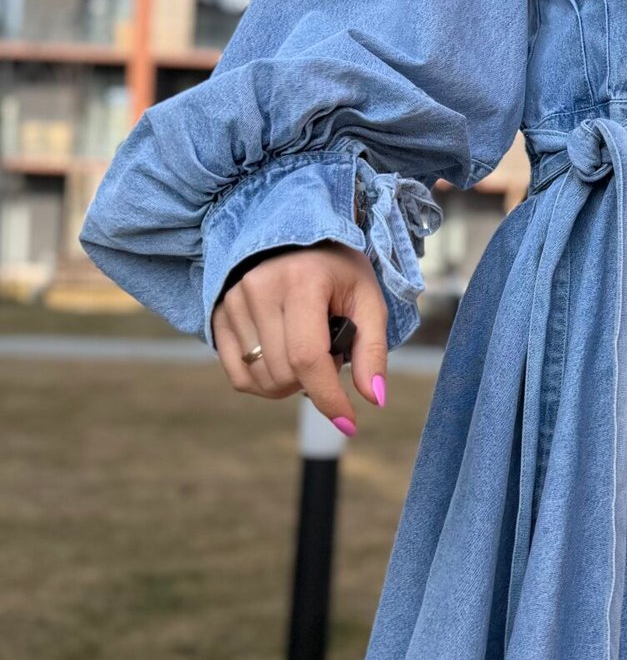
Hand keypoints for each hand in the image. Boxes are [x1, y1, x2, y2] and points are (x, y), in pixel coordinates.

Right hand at [210, 240, 388, 430]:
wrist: (295, 236)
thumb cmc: (338, 271)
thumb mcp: (368, 300)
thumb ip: (372, 350)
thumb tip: (374, 399)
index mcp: (302, 282)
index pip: (307, 357)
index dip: (329, 398)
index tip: (349, 423)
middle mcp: (259, 289)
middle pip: (285, 375)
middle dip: (315, 382)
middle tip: (330, 351)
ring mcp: (232, 302)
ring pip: (262, 381)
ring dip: (291, 383)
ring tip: (306, 347)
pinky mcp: (218, 315)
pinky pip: (239, 377)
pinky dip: (265, 382)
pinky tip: (282, 358)